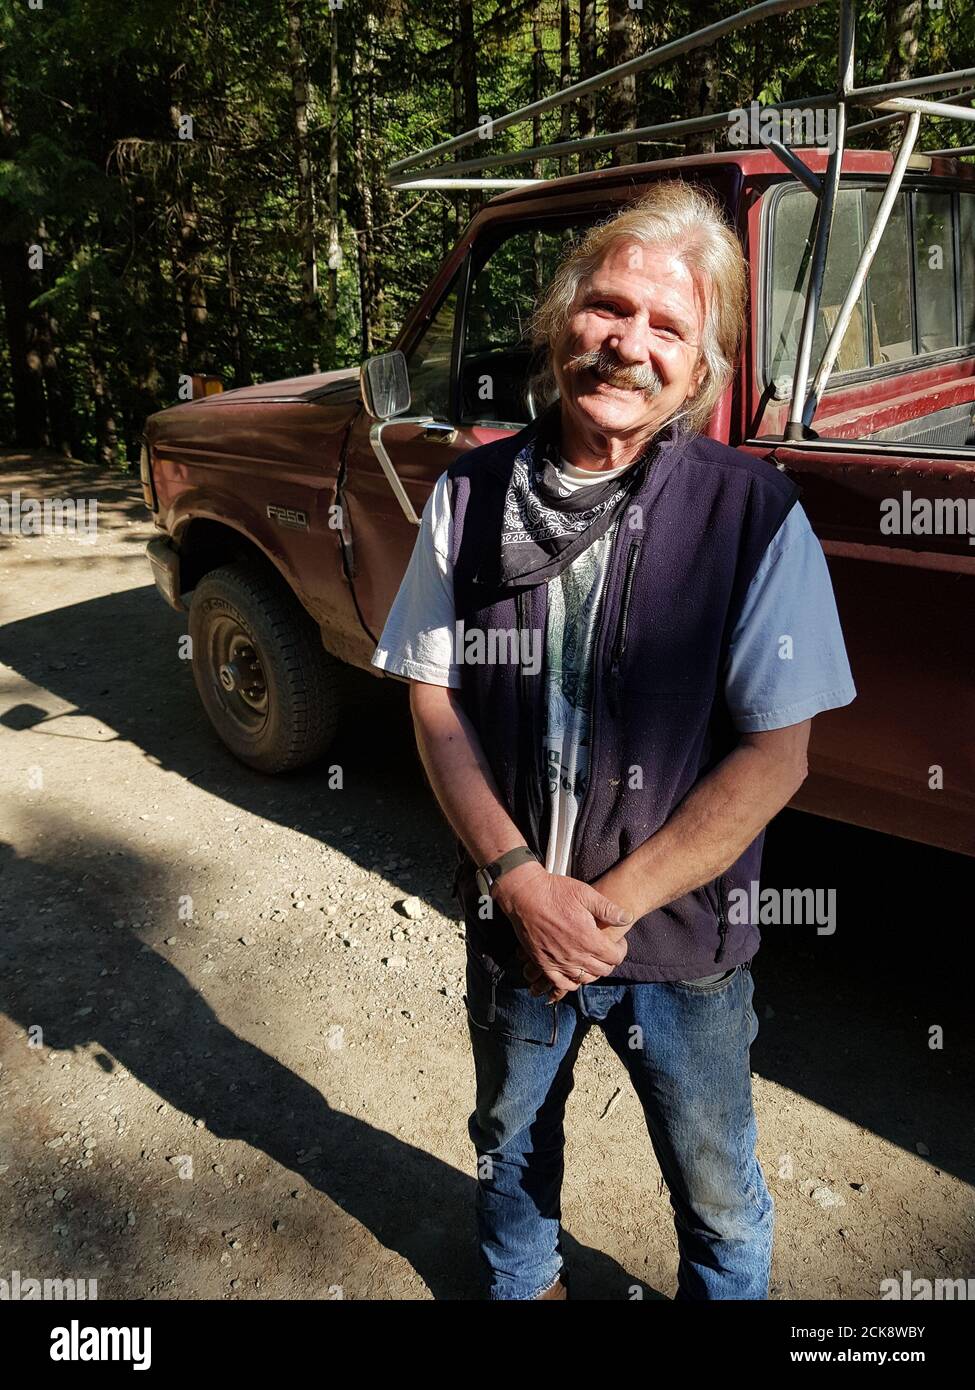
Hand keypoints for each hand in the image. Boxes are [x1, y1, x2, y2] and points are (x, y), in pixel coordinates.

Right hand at [492, 862, 631, 998]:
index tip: (618, 943)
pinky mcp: (543, 964)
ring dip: (592, 972)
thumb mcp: (586, 893)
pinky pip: (561, 984)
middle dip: (609, 962)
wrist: (525, 895)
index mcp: (588, 939)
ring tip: (591, 960)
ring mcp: (558, 962)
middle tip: (606, 950)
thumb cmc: (556, 892)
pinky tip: (574, 973)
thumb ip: (608, 909)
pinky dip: (571, 982)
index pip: (614, 957)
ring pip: (584, 979)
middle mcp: (575, 955)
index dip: (621, 950)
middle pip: (602, 970)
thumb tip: (628, 918)